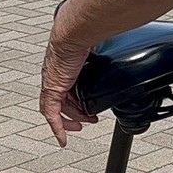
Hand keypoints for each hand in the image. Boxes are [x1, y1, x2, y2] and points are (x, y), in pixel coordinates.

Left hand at [40, 25, 97, 146]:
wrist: (73, 32)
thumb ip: (104, 47)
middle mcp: (56, 76)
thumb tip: (120, 39)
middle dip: (76, 112)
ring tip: (83, 126)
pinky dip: (57, 129)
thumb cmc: (83, 33)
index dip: (75, 99)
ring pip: (57, 109)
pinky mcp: (52, 90)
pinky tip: (62, 140)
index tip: (85, 105)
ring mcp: (52, 84)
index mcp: (65, 66)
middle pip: (63, 100)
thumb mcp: (96, 47)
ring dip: (70, 120)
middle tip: (88, 119)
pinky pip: (52, 115)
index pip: (67, 87)